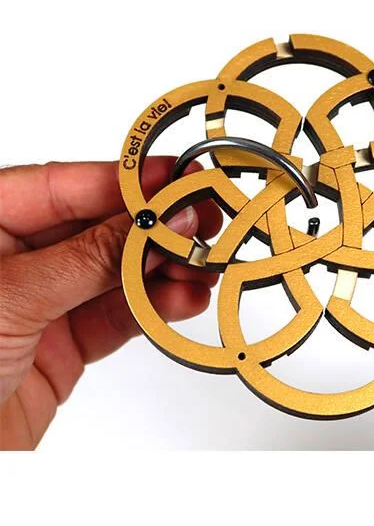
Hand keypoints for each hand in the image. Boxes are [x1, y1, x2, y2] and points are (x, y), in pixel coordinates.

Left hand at [0, 158, 221, 448]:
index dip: (124, 182)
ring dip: (165, 270)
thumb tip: (156, 221)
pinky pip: (119, 317)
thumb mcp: (12, 298)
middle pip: (98, 229)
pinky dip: (156, 308)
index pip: (62, 188)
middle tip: (202, 221)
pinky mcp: (65, 346)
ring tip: (202, 267)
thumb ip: (90, 258)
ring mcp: (43, 304)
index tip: (176, 179)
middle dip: (154, 227)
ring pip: (117, 274)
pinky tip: (185, 299)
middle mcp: (15, 261)